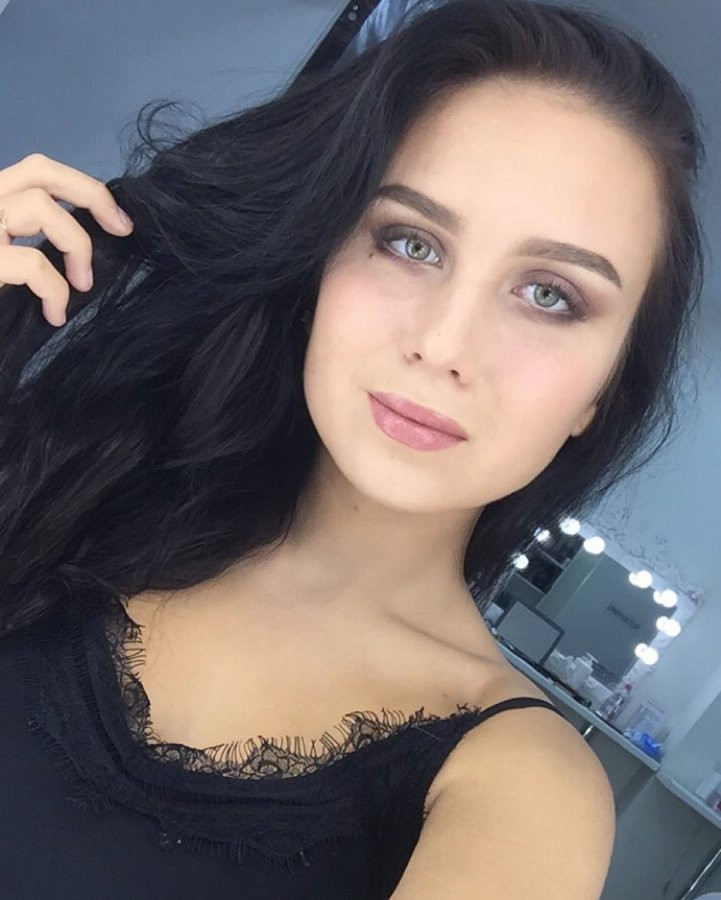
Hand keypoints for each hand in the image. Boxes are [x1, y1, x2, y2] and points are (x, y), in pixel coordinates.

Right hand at [0, 153, 133, 326]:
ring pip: (40, 207)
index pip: (36, 171)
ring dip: (76, 245)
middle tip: (121, 228)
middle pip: (40, 170)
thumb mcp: (6, 263)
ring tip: (83, 284)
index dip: (81, 186)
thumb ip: (29, 242)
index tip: (115, 217)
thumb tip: (82, 249)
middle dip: (91, 194)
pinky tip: (55, 314)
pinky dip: (54, 288)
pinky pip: (32, 262)